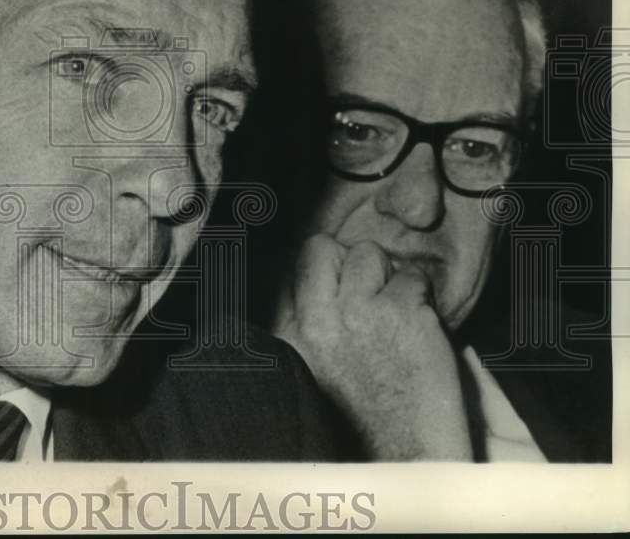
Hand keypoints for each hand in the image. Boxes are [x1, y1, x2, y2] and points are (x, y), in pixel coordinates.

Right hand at [273, 235, 471, 459]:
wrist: (407, 463)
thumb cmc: (362, 426)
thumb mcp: (309, 376)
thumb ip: (305, 332)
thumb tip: (311, 293)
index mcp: (289, 337)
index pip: (293, 271)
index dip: (322, 274)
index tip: (339, 289)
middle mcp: (317, 320)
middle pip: (321, 249)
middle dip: (347, 262)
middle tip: (369, 290)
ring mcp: (359, 313)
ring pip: (368, 255)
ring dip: (387, 277)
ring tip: (398, 311)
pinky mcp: (403, 315)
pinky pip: (412, 277)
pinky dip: (422, 296)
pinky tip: (422, 327)